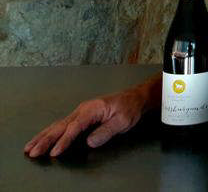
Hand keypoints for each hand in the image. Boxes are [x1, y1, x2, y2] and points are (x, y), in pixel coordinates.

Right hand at [24, 88, 145, 157]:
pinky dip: (49, 133)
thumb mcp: (122, 121)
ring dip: (43, 137)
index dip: (64, 140)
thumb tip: (89, 142)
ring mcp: (80, 112)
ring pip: (57, 125)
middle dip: (45, 140)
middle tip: (33, 152)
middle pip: (60, 126)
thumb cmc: (129, 108)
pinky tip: (42, 139)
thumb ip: (106, 131)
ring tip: (29, 148)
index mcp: (92, 109)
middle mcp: (83, 110)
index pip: (74, 127)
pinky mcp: (80, 117)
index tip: (55, 152)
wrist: (134, 98)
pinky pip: (62, 125)